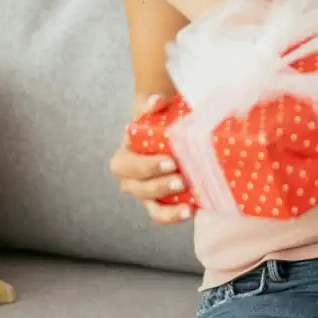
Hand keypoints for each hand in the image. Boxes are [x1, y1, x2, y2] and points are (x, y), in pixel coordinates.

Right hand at [109, 95, 193, 224]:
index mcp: (124, 155)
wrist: (167, 131)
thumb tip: (155, 101)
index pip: (128, 164)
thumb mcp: (153, 109)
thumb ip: (152, 104)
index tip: (171, 161)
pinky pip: (162, 215)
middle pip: (138, 187)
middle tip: (181, 179)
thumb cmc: (158, 121)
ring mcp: (143, 193)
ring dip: (168, 208)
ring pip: (150, 205)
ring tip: (188, 205)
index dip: (148, 166)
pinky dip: (175, 216)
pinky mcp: (157, 203)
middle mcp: (129, 178)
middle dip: (160, 185)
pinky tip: (192, 211)